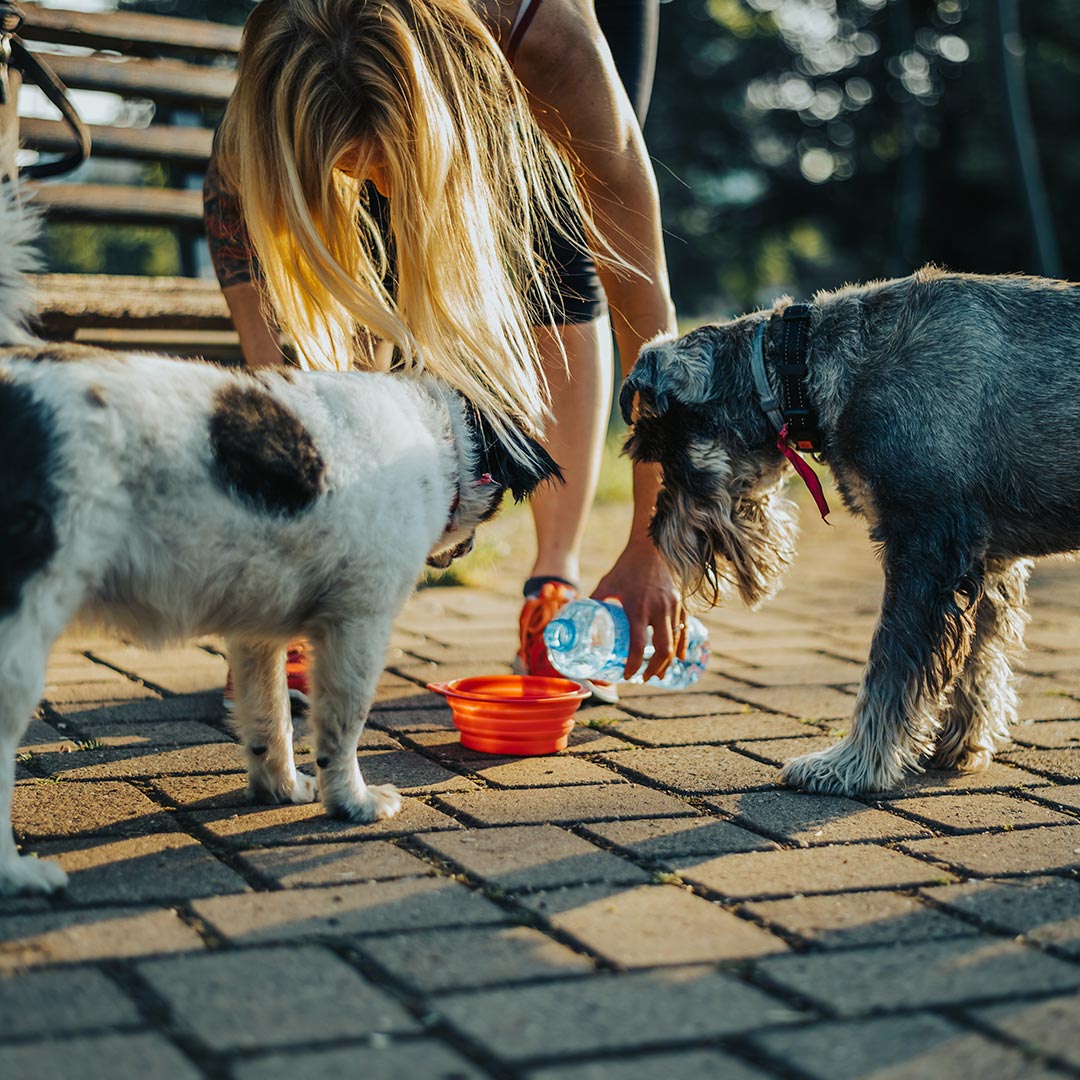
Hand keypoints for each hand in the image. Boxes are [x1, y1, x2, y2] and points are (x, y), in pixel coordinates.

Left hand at [591, 536, 683, 681]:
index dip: (634, 664)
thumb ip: (593, 601)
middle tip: (645, 679)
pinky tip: (680, 658)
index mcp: (637, 608)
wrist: (651, 548)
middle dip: (655, 669)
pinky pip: (685, 630)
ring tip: (659, 674)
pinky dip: (683, 646)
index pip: (638, 645)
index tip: (628, 675)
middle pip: (663, 650)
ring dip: (668, 662)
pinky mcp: (681, 603)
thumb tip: (577, 616)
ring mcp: (673, 607)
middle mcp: (658, 610)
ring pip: (675, 642)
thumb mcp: (607, 583)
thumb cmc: (626, 566)